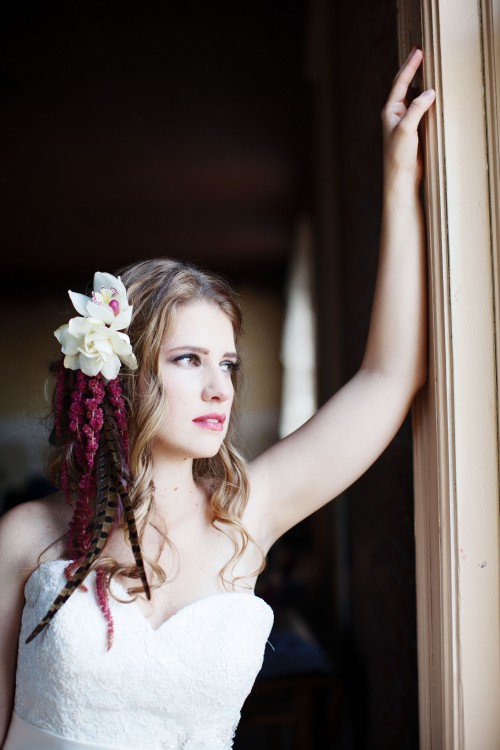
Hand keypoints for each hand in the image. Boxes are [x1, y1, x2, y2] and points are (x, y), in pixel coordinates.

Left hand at [382, 48, 434, 184]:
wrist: (401, 177)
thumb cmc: (398, 155)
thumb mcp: (407, 129)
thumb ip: (417, 108)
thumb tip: (430, 91)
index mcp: (390, 111)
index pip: (401, 83)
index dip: (410, 67)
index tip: (418, 51)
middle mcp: (396, 114)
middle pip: (404, 86)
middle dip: (412, 70)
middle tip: (420, 52)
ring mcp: (404, 121)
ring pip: (413, 97)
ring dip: (419, 83)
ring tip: (427, 69)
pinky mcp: (413, 130)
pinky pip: (420, 108)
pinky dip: (426, 99)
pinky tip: (433, 95)